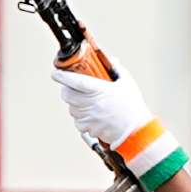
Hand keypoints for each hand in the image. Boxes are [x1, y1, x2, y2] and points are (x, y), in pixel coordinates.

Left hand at [45, 50, 154, 167]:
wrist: (135, 131)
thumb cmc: (132, 107)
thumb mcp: (127, 84)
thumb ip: (117, 69)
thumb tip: (111, 60)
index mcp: (100, 90)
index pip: (75, 81)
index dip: (62, 76)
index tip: (55, 73)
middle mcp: (92, 104)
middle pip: (67, 95)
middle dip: (66, 89)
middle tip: (70, 86)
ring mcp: (89, 117)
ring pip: (71, 108)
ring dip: (73, 103)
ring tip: (85, 101)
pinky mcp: (88, 128)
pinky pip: (76, 121)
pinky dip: (79, 117)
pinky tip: (90, 114)